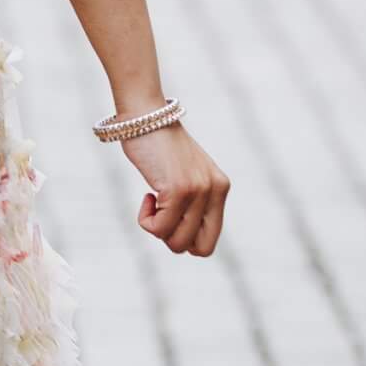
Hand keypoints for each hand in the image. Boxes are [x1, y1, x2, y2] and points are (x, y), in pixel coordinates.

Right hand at [122, 122, 229, 256]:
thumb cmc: (157, 145)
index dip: (185, 240)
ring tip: (151, 202)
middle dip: (172, 239)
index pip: (210, 241)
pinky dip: (145, 219)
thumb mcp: (182, 174)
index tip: (169, 218)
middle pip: (198, 248)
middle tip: (159, 215)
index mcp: (220, 188)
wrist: (145, 117)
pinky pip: (159, 227)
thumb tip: (178, 235)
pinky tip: (147, 196)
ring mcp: (198, 191)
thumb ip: (190, 198)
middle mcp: (214, 191)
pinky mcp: (179, 190)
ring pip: (177, 241)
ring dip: (156, 229)